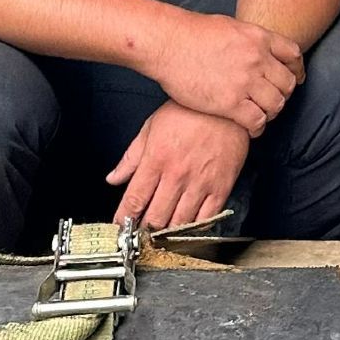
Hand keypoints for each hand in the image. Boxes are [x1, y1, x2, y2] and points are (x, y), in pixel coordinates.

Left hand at [107, 103, 251, 229]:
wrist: (225, 106)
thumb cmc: (189, 112)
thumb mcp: (151, 127)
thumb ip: (131, 157)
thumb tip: (114, 178)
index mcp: (156, 159)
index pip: (135, 198)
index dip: (125, 217)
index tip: (121, 225)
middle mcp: (177, 174)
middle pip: (156, 216)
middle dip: (145, 229)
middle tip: (141, 231)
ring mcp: (200, 183)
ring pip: (179, 222)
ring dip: (167, 232)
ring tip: (161, 233)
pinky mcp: (221, 187)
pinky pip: (207, 218)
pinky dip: (194, 228)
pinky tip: (186, 226)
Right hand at [149, 12, 302, 136]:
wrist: (167, 43)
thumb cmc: (190, 33)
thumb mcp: (229, 26)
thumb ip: (248, 40)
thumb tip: (255, 48)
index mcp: (258, 38)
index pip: (292, 55)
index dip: (296, 70)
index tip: (295, 79)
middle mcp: (257, 59)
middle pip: (286, 83)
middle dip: (283, 94)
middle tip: (273, 101)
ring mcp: (245, 81)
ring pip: (275, 104)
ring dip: (271, 112)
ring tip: (261, 115)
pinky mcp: (230, 102)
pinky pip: (257, 121)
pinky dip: (257, 127)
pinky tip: (250, 128)